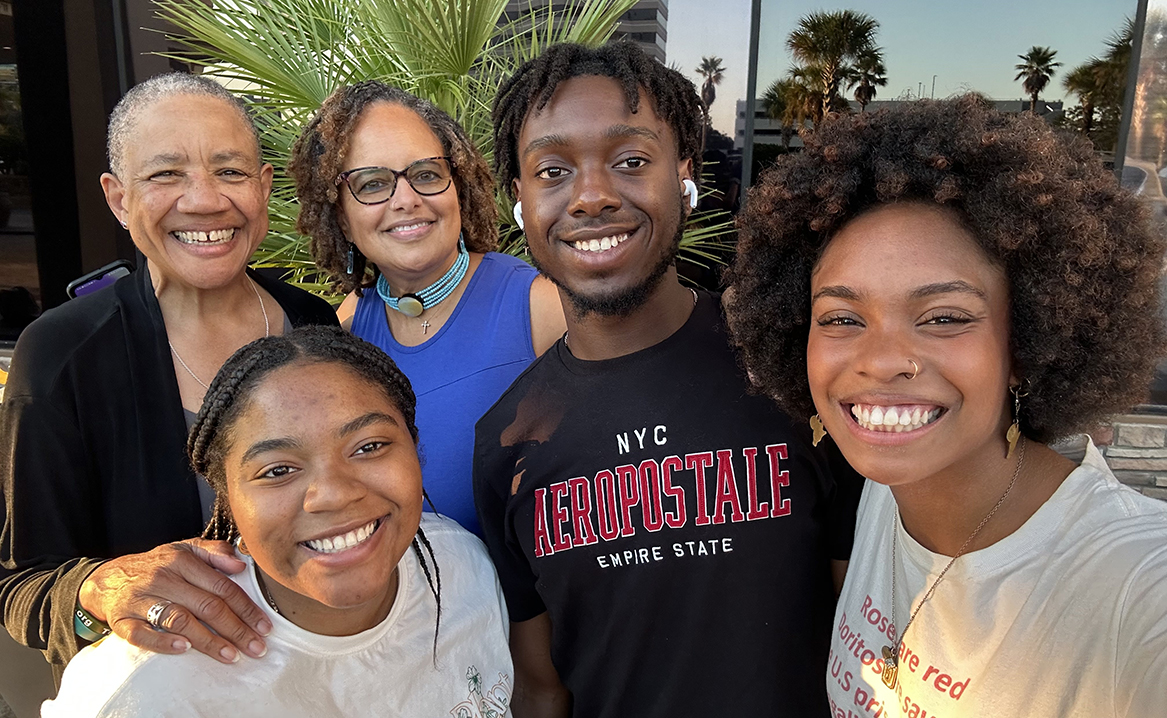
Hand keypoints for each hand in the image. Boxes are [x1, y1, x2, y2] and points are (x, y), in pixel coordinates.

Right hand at [78, 539, 270, 663]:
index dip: (246, 608)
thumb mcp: (183, 549)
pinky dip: (163, 642)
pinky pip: (142, 635)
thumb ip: (214, 552)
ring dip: (208, 640)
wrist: (107, 578)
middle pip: (206, 606)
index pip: (222, 587)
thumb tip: (240, 564)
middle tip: (256, 647)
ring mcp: (141, 600)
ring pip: (180, 620)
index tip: (264, 626)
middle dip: (235, 629)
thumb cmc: (154, 566)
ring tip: (231, 655)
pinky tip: (184, 649)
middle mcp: (162, 578)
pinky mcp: (122, 620)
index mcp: (181, 560)